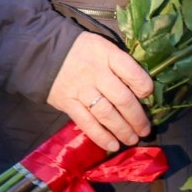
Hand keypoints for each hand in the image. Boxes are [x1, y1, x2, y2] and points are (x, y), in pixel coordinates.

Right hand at [49, 31, 155, 152]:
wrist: (43, 53)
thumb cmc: (81, 50)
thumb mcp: (102, 46)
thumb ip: (119, 63)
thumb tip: (141, 88)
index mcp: (107, 54)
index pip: (131, 71)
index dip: (143, 86)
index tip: (148, 95)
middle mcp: (95, 73)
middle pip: (121, 98)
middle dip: (137, 117)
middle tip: (145, 129)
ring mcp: (81, 89)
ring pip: (106, 113)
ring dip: (122, 129)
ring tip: (132, 139)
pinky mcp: (68, 103)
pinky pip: (87, 123)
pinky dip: (101, 136)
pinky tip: (113, 145)